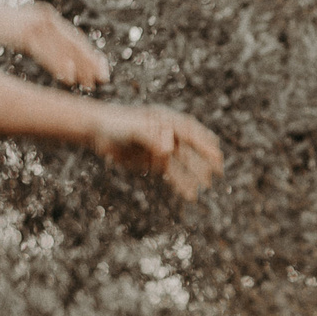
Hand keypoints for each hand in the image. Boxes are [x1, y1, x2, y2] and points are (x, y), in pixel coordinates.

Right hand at [0, 0, 109, 89]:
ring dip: (77, 68)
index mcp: (48, 18)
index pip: (75, 38)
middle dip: (89, 63)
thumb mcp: (24, 30)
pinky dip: (58, 66)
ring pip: (63, 49)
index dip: (90, 55)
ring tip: (88, 84)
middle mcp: (47, 18)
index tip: (102, 70)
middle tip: (102, 80)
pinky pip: (46, 53)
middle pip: (74, 43)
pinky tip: (67, 78)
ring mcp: (36, 25)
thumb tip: (54, 55)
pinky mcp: (24, 33)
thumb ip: (40, 38)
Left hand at [91, 104, 224, 199]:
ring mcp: (161, 149)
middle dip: (204, 159)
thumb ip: (151, 137)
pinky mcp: (153, 162)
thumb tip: (168, 149)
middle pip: (190, 148)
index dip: (204, 142)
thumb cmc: (116, 124)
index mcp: (166, 121)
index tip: (216, 152)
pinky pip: (171, 174)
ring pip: (182, 163)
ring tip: (206, 185)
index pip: (190, 131)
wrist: (97, 131)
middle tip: (219, 170)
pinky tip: (189, 194)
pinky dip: (180, 184)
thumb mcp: (134, 129)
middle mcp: (168, 135)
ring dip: (194, 174)